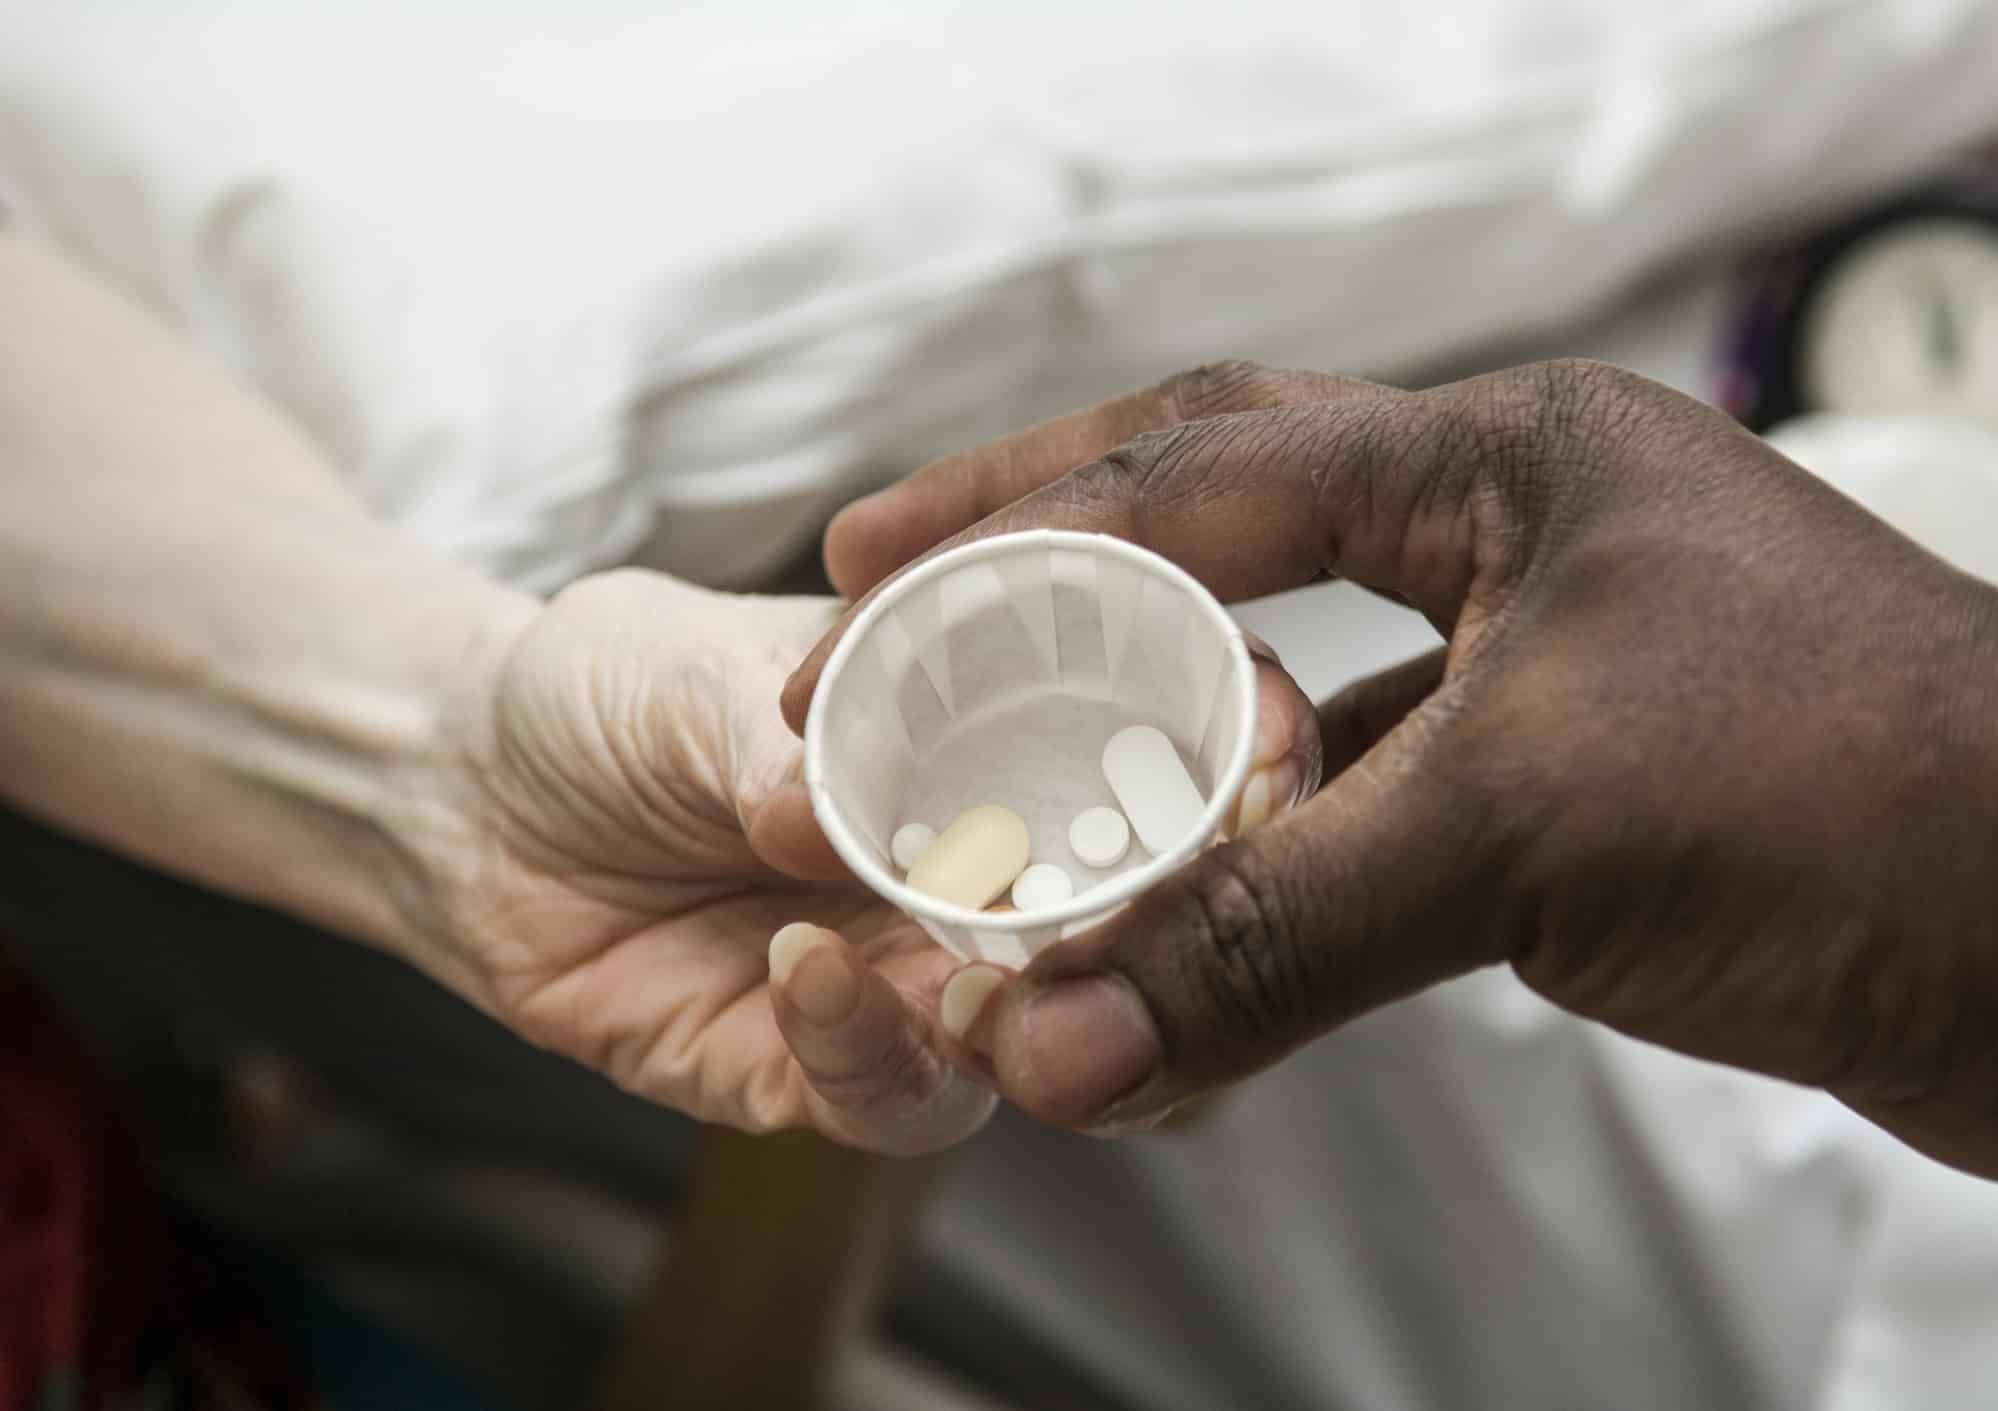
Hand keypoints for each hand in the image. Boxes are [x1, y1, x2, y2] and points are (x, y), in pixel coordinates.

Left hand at [414, 568, 1314, 1155]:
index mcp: (1004, 731)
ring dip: (1038, 1007)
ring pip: (1052, 1033)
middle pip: (1145, 909)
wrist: (465, 793)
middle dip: (1174, 912)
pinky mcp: (828, 1068)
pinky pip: (896, 1096)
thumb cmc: (606, 690)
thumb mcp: (688, 667)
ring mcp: (920, 972)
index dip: (1238, 748)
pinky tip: (801, 967)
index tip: (1259, 748)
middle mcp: (992, 861)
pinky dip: (868, 1046)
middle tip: (1148, 893)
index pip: (1166, 741)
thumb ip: (778, 735)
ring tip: (965, 957)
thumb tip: (837, 814)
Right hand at [785, 360, 1997, 1182]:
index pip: (1205, 461)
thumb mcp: (1532, 830)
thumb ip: (1274, 931)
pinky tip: (1190, 946)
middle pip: (1231, 538)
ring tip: (1017, 810)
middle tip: (903, 629)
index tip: (867, 556)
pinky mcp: (1585, 811)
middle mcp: (1523, 544)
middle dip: (1060, 586)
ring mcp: (1556, 677)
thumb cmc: (1879, 798)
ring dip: (1165, 765)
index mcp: (1507, 465)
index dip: (1017, 508)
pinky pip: (1374, 833)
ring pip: (1299, 709)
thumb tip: (1046, 1039)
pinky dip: (1275, 891)